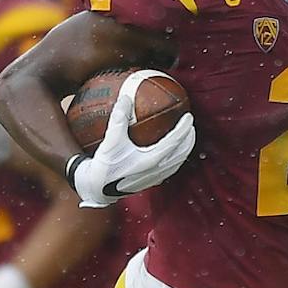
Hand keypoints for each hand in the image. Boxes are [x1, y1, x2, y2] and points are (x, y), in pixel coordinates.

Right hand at [69, 71, 195, 207]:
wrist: (97, 190)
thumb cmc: (104, 166)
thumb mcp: (111, 141)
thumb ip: (119, 118)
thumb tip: (126, 97)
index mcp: (152, 159)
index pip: (176, 141)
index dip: (184, 127)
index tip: (188, 115)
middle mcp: (158, 170)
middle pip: (183, 152)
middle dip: (189, 138)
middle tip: (190, 124)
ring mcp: (156, 178)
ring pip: (178, 161)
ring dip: (185, 148)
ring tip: (185, 137)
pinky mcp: (151, 182)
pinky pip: (170, 168)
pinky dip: (175, 157)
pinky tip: (169, 152)